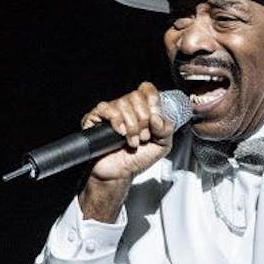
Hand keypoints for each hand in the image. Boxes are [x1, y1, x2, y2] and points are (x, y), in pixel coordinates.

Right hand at [77, 83, 175, 220]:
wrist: (120, 174)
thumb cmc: (138, 158)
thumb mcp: (162, 146)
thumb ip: (167, 130)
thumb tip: (158, 118)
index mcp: (143, 108)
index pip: (148, 89)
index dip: (153, 102)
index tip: (155, 120)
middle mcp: (127, 107)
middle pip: (136, 96)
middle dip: (143, 120)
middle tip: (143, 137)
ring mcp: (111, 111)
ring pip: (122, 103)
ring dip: (131, 126)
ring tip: (133, 141)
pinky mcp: (96, 118)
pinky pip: (105, 108)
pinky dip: (116, 121)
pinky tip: (120, 133)